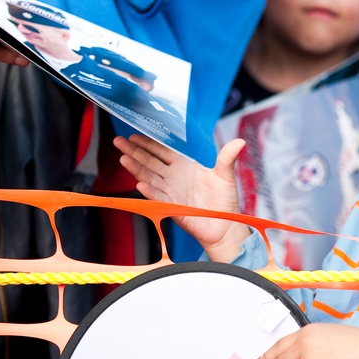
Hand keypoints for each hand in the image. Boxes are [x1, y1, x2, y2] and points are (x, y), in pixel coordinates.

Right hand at [114, 134, 250, 259]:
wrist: (224, 225)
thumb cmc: (224, 201)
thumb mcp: (225, 175)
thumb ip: (227, 157)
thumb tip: (240, 141)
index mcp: (184, 166)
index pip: (162, 151)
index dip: (149, 142)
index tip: (134, 133)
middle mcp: (174, 177)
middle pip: (150, 161)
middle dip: (134, 151)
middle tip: (119, 141)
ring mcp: (170, 191)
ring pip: (149, 177)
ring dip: (136, 168)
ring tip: (123, 158)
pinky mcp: (171, 206)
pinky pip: (158, 197)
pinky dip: (149, 191)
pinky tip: (139, 184)